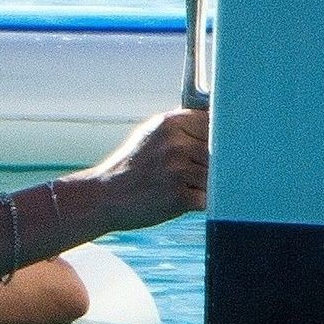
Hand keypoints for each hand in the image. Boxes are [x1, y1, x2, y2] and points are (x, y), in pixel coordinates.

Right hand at [69, 107, 208, 231]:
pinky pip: (208, 199)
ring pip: (216, 177)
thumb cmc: (131, 167)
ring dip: (202, 185)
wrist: (104, 196)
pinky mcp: (180, 197)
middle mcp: (175, 144)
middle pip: (219, 153)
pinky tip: (175, 198)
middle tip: (181, 172)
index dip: (214, 138)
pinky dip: (197, 202)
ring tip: (176, 185)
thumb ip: (182, 127)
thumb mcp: (150, 135)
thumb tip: (219, 121)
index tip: (205, 146)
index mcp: (169, 124)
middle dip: (207, 165)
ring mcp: (177, 171)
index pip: (215, 124)